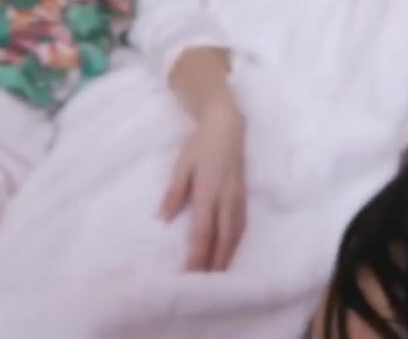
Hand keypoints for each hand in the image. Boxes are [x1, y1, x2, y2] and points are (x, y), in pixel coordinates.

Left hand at [160, 105, 246, 270]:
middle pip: (223, 238)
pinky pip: (242, 224)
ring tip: (219, 272)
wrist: (226, 125)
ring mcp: (238, 197)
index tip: (191, 274)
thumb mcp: (182, 166)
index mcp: (209, 193)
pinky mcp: (243, 194)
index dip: (198, 255)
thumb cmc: (199, 145)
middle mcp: (226, 199)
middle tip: (207, 283)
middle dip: (215, 262)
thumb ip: (173, 193)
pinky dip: (236, 241)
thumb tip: (163, 218)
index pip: (203, 232)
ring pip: (235, 233)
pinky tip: (231, 248)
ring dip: (228, 254)